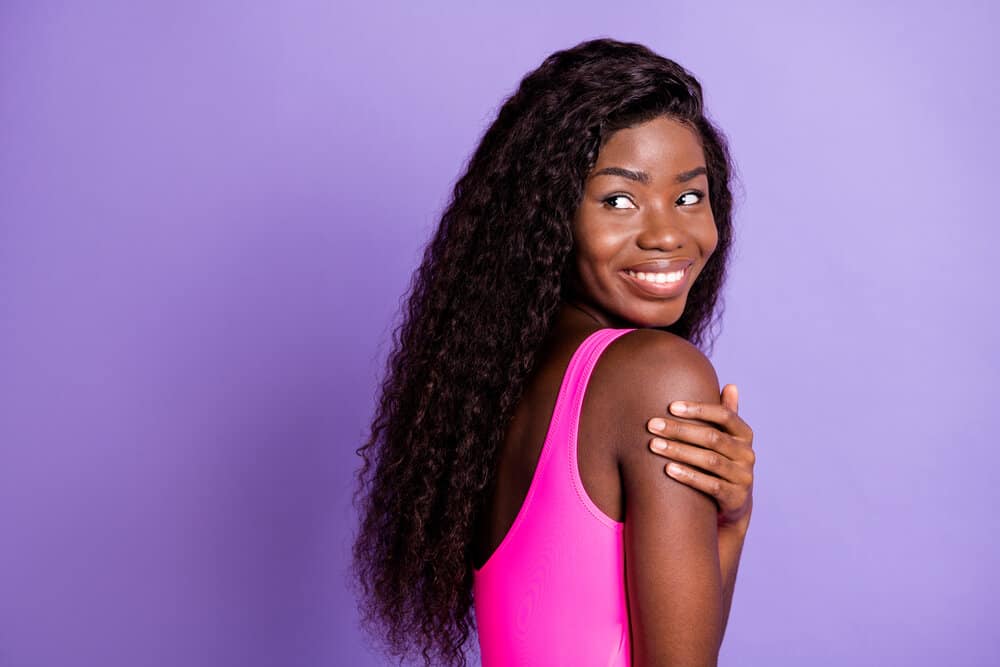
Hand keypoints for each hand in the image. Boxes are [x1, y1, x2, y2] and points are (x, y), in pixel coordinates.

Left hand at [645, 384, 754, 527]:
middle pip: (712, 437)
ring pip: (709, 461)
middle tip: (652, 425)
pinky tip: (668, 469)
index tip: (671, 407)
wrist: (733, 502)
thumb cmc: (721, 460)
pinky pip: (711, 485)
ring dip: (679, 451)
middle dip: (679, 430)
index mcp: (744, 434)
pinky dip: (688, 476)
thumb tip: (731, 385)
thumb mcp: (726, 438)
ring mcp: (743, 477)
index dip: (698, 410)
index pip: (724, 415)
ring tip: (654, 445)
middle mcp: (747, 454)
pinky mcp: (736, 497)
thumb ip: (726, 414)